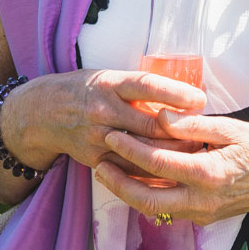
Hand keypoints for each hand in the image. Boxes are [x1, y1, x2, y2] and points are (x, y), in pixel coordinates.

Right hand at [0, 69, 205, 172]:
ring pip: (144, 151)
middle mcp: (103, 110)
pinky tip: (172, 170)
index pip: (147, 85)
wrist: (41, 113)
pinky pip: (130, 170)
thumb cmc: (84, 90)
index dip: (175, 93)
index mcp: (109, 83)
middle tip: (206, 134)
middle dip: (182, 132)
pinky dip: (153, 171)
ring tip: (196, 152)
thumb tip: (181, 97)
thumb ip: (139, 89)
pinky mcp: (95, 159)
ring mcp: (98, 137)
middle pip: (151, 125)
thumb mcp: (108, 78)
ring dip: (173, 154)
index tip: (200, 99)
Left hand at [95, 113, 248, 225]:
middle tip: (98, 163)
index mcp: (208, 174)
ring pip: (154, 209)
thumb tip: (160, 116)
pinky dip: (147, 196)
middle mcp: (202, 201)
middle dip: (117, 183)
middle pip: (145, 199)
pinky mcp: (204, 218)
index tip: (112, 135)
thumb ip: (193, 124)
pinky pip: (167, 210)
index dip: (129, 149)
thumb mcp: (232, 128)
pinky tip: (136, 181)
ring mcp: (202, 214)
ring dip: (128, 193)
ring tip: (109, 173)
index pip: (157, 163)